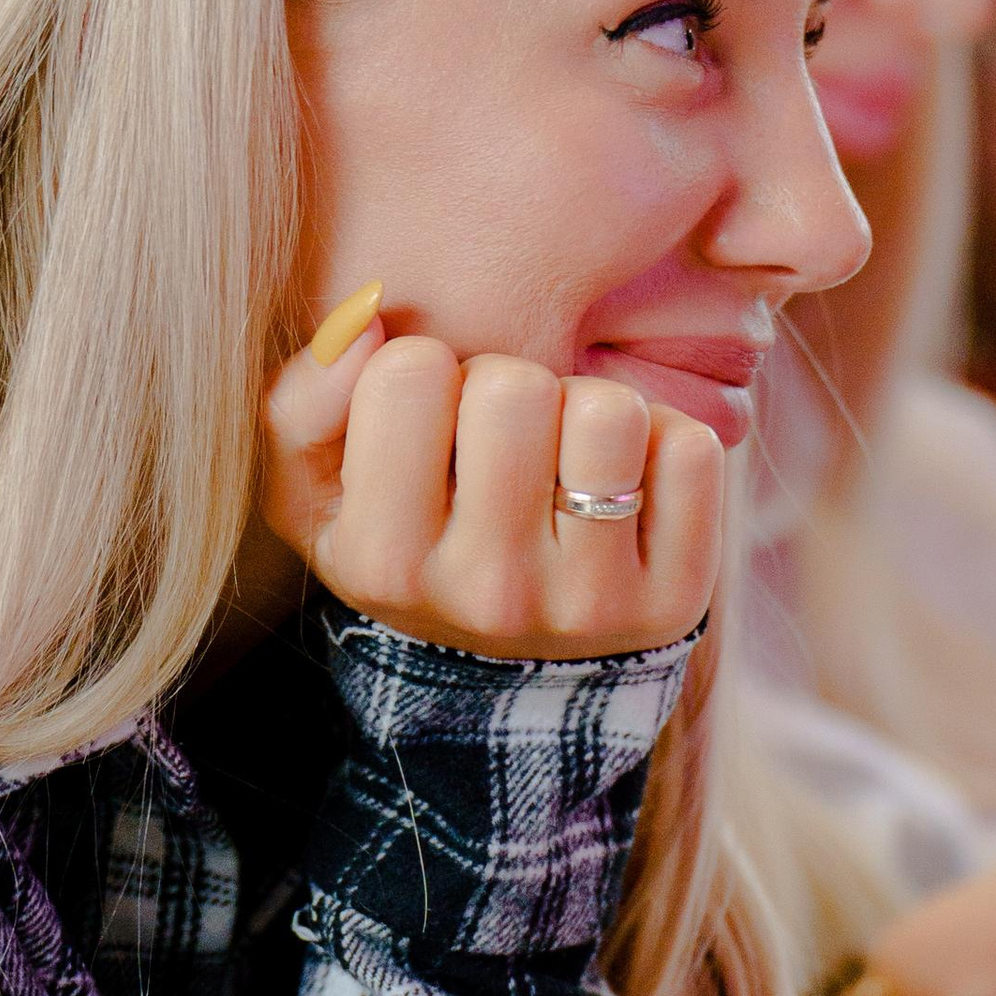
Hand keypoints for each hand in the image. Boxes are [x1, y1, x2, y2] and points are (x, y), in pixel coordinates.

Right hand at [259, 303, 723, 665]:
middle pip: (513, 388)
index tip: (433, 424)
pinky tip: (624, 485)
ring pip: (610, 413)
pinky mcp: (676, 600)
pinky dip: (662, 444)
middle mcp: (486, 595)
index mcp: (383, 562)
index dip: (423, 372)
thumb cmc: (406, 547)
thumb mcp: (318, 496)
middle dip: (508, 387)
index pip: (408, 372)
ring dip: (590, 409)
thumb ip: (302, 405)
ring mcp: (589, 605)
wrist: (506, 675)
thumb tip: (368, 321)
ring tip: (564, 457)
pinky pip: (693, 450)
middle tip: (504, 439)